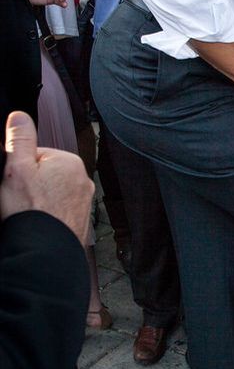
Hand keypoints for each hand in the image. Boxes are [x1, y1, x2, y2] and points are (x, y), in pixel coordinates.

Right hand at [1, 112, 93, 244]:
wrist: (45, 252)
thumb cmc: (31, 212)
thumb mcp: (16, 168)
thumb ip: (20, 139)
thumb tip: (19, 116)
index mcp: (70, 162)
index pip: (37, 156)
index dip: (20, 168)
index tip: (16, 182)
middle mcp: (83, 181)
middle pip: (45, 175)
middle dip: (31, 185)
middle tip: (21, 200)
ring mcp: (83, 203)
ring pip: (51, 194)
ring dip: (39, 201)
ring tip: (29, 213)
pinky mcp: (80, 221)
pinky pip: (59, 212)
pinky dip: (48, 216)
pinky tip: (39, 224)